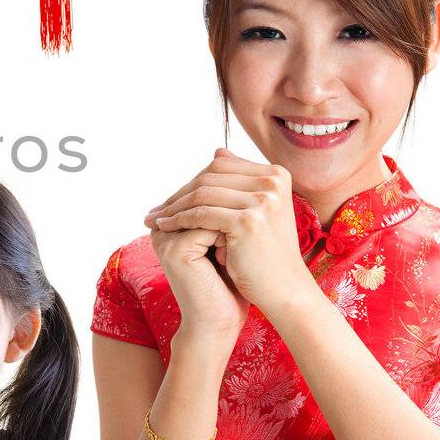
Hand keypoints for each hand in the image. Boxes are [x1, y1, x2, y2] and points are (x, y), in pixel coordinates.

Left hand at [144, 149, 314, 314]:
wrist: (285, 289)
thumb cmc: (265, 252)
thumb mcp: (256, 209)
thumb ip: (238, 181)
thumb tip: (217, 150)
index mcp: (275, 174)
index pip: (221, 165)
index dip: (192, 181)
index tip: (171, 198)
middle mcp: (272, 181)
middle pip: (209, 177)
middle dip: (178, 194)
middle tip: (155, 210)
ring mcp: (263, 200)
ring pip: (202, 195)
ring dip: (173, 208)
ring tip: (155, 220)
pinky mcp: (248, 221)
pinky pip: (201, 215)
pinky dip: (178, 220)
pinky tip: (164, 228)